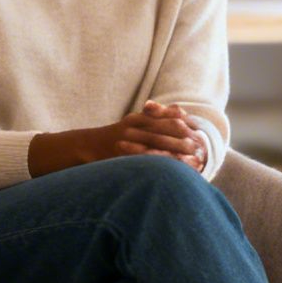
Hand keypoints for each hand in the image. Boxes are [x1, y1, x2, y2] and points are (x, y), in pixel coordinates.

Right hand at [30, 104, 205, 174]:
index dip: (182, 128)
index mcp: (135, 119)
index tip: (199, 134)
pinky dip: (156, 166)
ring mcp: (123, 143)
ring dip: (173, 155)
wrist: (81, 147)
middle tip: (201, 149)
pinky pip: (140, 163)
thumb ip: (155, 115)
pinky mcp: (118, 157)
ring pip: (153, 148)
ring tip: (192, 163)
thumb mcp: (133, 122)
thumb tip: (179, 108)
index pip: (163, 120)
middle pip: (161, 133)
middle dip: (182, 142)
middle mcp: (130, 129)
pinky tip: (168, 173)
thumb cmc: (112, 137)